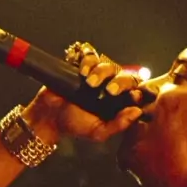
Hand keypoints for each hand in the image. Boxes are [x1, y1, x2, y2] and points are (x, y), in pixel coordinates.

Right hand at [25, 51, 142, 142]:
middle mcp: (109, 86)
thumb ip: (119, 125)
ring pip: (107, 64)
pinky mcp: (81, 65)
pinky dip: (88, 60)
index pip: (134, 91)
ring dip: (101, 71)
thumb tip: (137, 112)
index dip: (136, 91)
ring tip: (89, 82)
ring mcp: (96, 75)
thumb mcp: (98, 132)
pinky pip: (90, 54)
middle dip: (120, 81)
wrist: (50, 116)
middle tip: (110, 91)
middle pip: (124, 75)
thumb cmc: (75, 125)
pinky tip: (82, 72)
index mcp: (117, 103)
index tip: (132, 96)